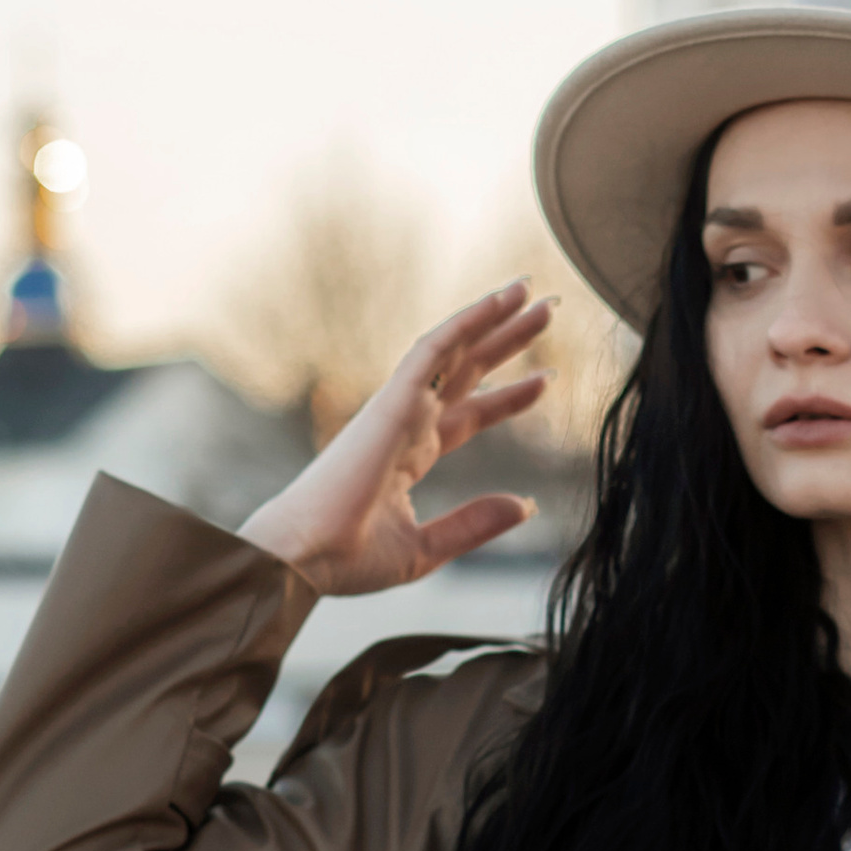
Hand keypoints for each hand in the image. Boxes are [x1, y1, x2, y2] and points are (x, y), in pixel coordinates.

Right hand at [239, 283, 554, 596]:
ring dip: (491, 319)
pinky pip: (432, 351)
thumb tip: (526, 505)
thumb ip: (476, 523)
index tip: (546, 381)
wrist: (304, 559)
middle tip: (546, 311)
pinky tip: (497, 302)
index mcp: (409, 455)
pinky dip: (466, 324)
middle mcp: (405, 423)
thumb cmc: (347, 559)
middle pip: (465, 371)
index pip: (468, 415)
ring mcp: (397, 409)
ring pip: (453, 350)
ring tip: (530, 291)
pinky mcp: (391, 403)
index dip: (507, 398)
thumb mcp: (428, 547)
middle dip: (505, 342)